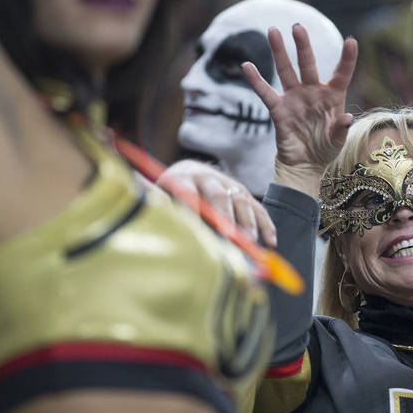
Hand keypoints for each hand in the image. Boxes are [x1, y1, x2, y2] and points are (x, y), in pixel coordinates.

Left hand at [159, 160, 276, 246]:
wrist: (188, 171)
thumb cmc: (170, 192)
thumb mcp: (158, 194)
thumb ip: (156, 203)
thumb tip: (142, 208)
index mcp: (183, 178)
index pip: (188, 192)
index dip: (192, 210)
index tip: (196, 229)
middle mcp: (207, 178)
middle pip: (219, 195)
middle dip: (225, 216)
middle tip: (229, 236)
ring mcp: (228, 183)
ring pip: (241, 200)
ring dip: (247, 222)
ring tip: (250, 241)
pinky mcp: (242, 192)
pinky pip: (257, 207)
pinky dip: (265, 224)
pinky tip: (270, 240)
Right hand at [242, 24, 357, 197]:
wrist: (305, 165)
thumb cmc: (326, 149)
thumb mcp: (338, 141)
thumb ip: (341, 129)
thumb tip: (347, 118)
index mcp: (332, 96)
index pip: (341, 73)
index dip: (347, 58)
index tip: (351, 41)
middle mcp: (313, 92)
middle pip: (307, 64)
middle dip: (302, 46)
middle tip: (297, 27)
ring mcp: (294, 98)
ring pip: (285, 71)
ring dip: (279, 52)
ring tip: (272, 31)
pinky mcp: (278, 110)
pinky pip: (266, 93)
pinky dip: (256, 81)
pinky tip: (247, 66)